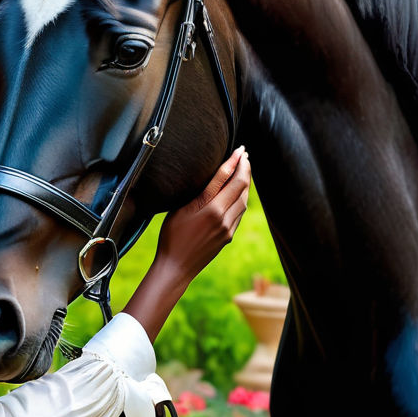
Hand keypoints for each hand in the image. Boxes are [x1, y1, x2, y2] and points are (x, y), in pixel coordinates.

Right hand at [154, 146, 250, 283]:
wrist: (176, 267)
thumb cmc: (171, 236)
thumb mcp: (181, 210)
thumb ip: (201, 194)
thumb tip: (216, 177)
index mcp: (209, 208)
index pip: (228, 178)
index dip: (236, 161)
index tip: (241, 149)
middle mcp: (222, 217)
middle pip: (241, 187)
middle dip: (245, 169)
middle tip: (244, 155)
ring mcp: (228, 228)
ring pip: (244, 200)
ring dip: (246, 184)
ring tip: (244, 170)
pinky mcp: (228, 236)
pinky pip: (240, 213)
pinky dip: (242, 199)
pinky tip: (239, 193)